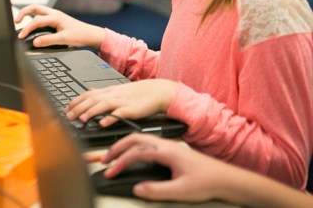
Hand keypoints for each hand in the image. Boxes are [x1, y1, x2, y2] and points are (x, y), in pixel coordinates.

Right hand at [15, 4, 104, 48]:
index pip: (36, 21)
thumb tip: (35, 42)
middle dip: (23, 12)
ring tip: (21, 21)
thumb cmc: (80, 35)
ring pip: (37, 10)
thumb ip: (48, 41)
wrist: (90, 34)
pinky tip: (32, 25)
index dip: (27, 29)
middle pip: (34, 7)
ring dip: (28, 14)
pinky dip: (34, 18)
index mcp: (55, 17)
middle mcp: (54, 13)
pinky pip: (41, 15)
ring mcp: (54, 15)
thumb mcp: (64, 39)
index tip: (21, 36)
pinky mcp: (55, 19)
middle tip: (16, 21)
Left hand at [65, 79, 177, 126]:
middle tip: (68, 117)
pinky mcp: (132, 109)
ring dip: (90, 112)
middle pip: (92, 100)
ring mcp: (122, 101)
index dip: (75, 101)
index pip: (88, 95)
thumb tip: (88, 91)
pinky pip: (119, 113)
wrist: (158, 91)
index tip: (66, 109)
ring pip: (103, 105)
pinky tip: (103, 123)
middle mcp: (113, 95)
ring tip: (81, 119)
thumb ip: (103, 92)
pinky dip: (110, 118)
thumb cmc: (138, 93)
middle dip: (78, 108)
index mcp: (109, 91)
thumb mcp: (117, 90)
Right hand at [99, 134, 225, 202]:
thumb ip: (157, 190)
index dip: (120, 163)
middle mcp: (165, 145)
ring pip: (139, 139)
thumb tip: (137, 188)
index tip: (111, 172)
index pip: (136, 153)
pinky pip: (145, 142)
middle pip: (133, 139)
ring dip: (123, 146)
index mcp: (166, 151)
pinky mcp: (170, 150)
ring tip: (113, 157)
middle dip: (116, 149)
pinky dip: (132, 147)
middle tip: (105, 160)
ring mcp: (167, 145)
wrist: (225, 178)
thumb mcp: (181, 190)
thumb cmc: (207, 181)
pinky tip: (131, 155)